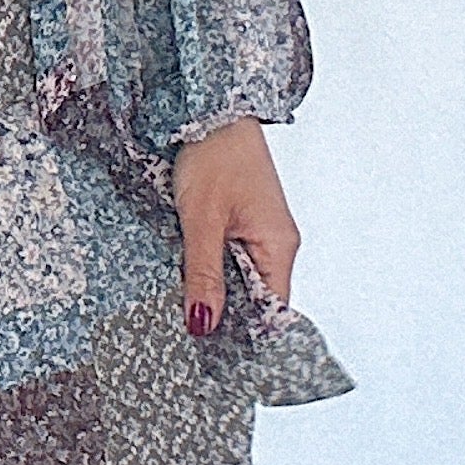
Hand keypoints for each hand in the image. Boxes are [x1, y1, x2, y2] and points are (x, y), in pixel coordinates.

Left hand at [169, 119, 297, 336]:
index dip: (246, 336)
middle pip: (256, 299)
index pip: (272, 311)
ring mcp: (261, 233)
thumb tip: (203, 325)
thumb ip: (203, 275)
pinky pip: (232, 259)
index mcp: (278, 247)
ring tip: (186, 309)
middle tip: (189, 336)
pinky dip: (213, 270)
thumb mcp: (201, 221)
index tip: (215, 355)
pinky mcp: (244, 222)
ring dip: (216, 292)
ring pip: (241, 280)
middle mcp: (276, 244)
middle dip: (226, 317)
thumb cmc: (213, 156)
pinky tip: (190, 277)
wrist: (211, 110)